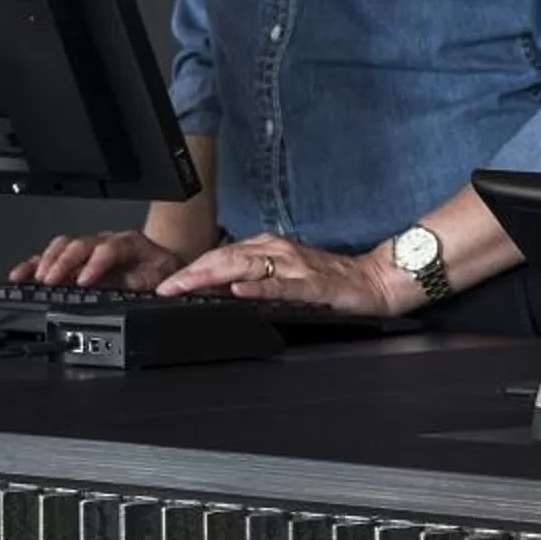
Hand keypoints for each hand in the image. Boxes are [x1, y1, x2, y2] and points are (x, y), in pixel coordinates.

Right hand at [12, 230, 184, 291]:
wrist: (158, 262)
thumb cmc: (158, 270)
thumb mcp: (157, 279)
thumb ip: (141, 284)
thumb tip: (126, 292)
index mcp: (129, 244)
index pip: (109, 248)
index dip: (95, 264)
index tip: (84, 280)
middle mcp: (106, 241)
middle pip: (80, 244)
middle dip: (63, 262)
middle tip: (52, 280)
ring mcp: (89, 246)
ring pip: (64, 245)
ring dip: (47, 262)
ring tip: (36, 280)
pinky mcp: (76, 256)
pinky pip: (51, 255)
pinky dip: (34, 265)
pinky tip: (20, 275)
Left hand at [159, 233, 407, 316]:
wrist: (377, 280)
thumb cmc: (333, 279)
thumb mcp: (287, 274)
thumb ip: (256, 275)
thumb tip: (219, 286)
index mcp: (271, 248)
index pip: (221, 256)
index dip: (190, 269)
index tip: (164, 285)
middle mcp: (280, 251)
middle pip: (227, 258)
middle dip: (191, 274)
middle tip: (164, 288)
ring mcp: (297, 266)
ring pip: (247, 267)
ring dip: (213, 277)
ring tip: (187, 287)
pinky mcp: (315, 285)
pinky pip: (282, 285)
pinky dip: (259, 287)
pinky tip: (240, 291)